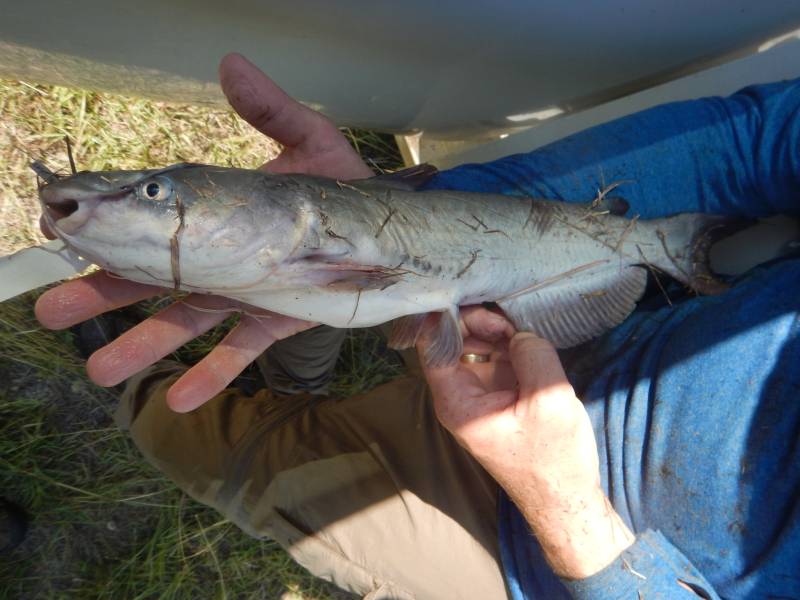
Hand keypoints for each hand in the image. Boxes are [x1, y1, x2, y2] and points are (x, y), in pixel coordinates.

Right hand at [35, 53, 371, 412]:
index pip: (156, 220)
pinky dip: (213, 373)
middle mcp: (224, 254)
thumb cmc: (348, 188)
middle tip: (53, 310)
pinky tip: (180, 399)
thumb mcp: (311, 143)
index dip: (110, 226)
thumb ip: (271, 111)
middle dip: (103, 292)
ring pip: (186, 319)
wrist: (394, 232)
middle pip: (154, 276)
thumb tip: (230, 63)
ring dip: (143, 344)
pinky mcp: (276, 317)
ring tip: (100, 369)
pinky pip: (241, 349)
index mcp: (221, 213)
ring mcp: (247, 289)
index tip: (63, 230)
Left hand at [420, 307, 633, 578]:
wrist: (567, 499)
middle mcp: (461, 395)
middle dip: (475, 321)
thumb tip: (521, 333)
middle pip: (454, 342)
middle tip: (505, 314)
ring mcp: (481, 393)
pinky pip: (496, 357)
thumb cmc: (553, 459)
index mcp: (456, 402)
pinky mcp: (502, 393)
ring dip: (493, 330)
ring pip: (475, 346)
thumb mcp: (547, 401)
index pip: (432, 349)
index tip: (462, 292)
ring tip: (518, 324)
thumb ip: (532, 356)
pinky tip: (524, 336)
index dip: (442, 318)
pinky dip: (507, 343)